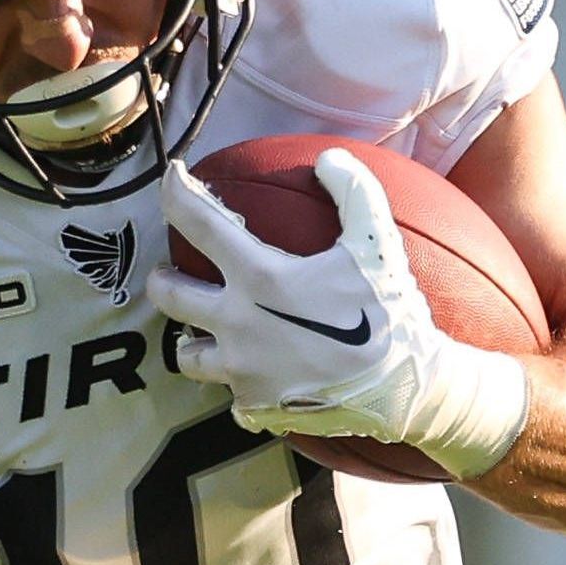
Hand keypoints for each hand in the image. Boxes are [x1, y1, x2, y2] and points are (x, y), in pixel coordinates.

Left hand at [148, 152, 525, 478]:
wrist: (404, 387)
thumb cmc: (389, 312)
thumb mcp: (377, 243)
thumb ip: (353, 192)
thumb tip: (327, 158)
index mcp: (261, 278)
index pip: (200, 223)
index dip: (176, 193)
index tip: (171, 178)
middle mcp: (238, 325)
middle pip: (168, 295)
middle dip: (161, 279)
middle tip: (171, 272)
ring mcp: (241, 371)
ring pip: (187, 354)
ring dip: (192, 339)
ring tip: (207, 330)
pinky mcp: (253, 406)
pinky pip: (227, 393)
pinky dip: (235, 381)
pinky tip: (252, 371)